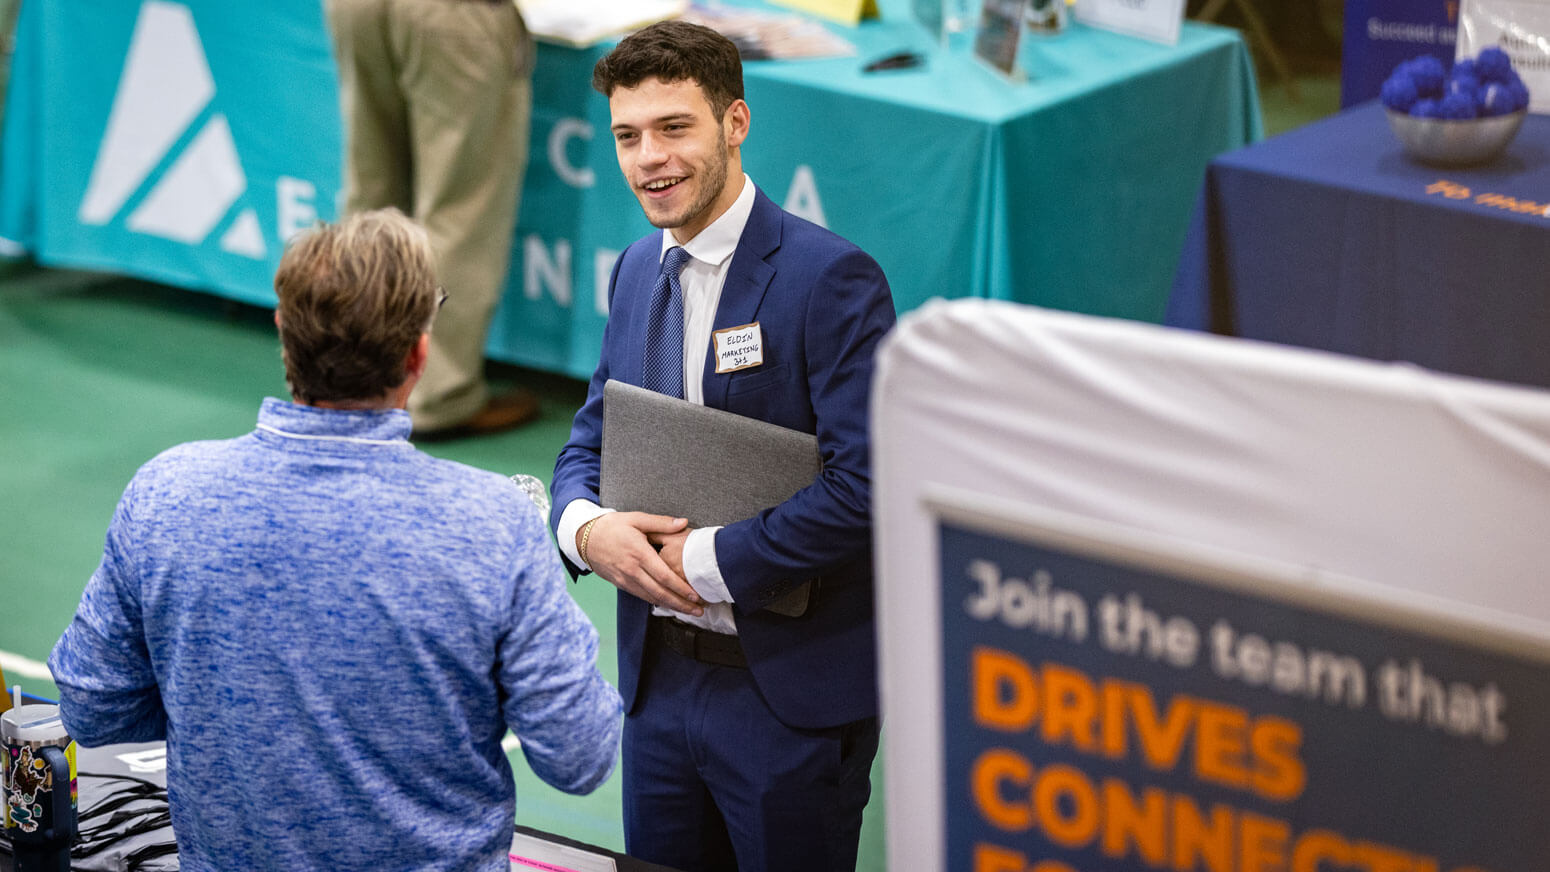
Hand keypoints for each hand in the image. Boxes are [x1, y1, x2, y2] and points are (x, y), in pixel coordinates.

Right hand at [582, 512, 702, 615]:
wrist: (585, 538)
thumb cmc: (612, 526)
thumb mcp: (636, 518)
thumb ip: (661, 523)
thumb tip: (684, 523)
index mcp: (639, 553)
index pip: (664, 576)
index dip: (680, 588)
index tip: (695, 596)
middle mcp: (632, 570)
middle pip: (660, 592)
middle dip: (681, 604)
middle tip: (699, 611)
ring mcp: (625, 579)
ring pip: (651, 598)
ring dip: (671, 606)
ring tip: (688, 611)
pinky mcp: (621, 584)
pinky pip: (641, 596)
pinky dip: (657, 602)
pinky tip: (668, 604)